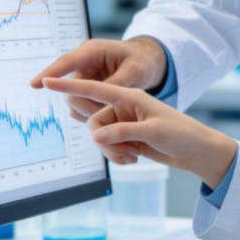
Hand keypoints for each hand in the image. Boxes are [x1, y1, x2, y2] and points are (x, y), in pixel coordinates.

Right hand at [30, 36, 167, 122]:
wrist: (146, 62)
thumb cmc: (141, 61)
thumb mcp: (135, 70)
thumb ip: (117, 83)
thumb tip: (96, 97)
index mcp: (93, 51)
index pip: (67, 62)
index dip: (51, 73)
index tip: (35, 84)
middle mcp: (83, 64)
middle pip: (70, 90)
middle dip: (85, 106)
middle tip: (108, 116)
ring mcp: (82, 78)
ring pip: (74, 102)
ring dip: (90, 113)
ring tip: (114, 117)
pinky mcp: (85, 91)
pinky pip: (80, 108)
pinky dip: (92, 116)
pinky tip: (109, 119)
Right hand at [40, 78, 237, 188]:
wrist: (195, 150)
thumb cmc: (181, 133)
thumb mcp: (154, 131)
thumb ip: (123, 132)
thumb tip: (94, 136)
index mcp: (129, 95)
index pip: (93, 88)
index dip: (67, 84)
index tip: (44, 81)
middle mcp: (122, 106)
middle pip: (92, 121)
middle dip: (103, 139)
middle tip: (128, 149)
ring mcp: (122, 122)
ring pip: (98, 137)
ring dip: (111, 150)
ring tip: (134, 155)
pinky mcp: (124, 136)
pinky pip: (106, 146)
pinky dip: (116, 155)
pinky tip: (134, 158)